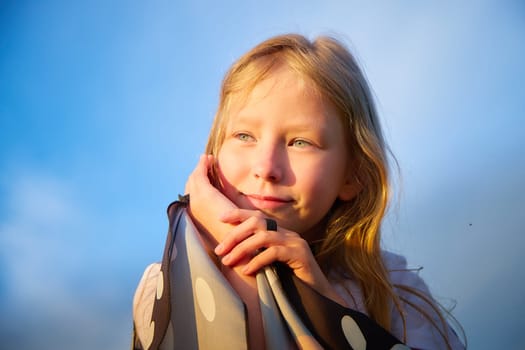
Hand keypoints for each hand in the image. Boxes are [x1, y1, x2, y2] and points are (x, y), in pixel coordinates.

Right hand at [185, 154, 236, 243]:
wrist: (237, 242)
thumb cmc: (235, 235)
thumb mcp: (225, 223)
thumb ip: (222, 213)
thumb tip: (224, 207)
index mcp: (195, 217)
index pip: (191, 194)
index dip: (196, 182)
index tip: (204, 174)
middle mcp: (192, 209)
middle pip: (191, 185)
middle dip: (197, 172)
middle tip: (205, 162)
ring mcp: (196, 202)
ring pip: (194, 178)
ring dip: (200, 167)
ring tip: (207, 159)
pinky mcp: (204, 195)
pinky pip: (200, 174)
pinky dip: (202, 165)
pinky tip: (207, 159)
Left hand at [215, 208, 347, 305]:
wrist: (317, 297)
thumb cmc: (290, 282)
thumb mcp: (270, 264)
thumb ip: (256, 253)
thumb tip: (228, 250)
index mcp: (280, 232)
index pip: (258, 215)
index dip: (238, 214)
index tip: (220, 218)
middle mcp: (288, 233)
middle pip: (257, 222)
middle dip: (235, 234)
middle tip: (219, 250)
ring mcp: (296, 242)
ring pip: (263, 236)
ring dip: (242, 248)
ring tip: (228, 261)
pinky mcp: (300, 255)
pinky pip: (274, 253)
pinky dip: (257, 261)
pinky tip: (246, 271)